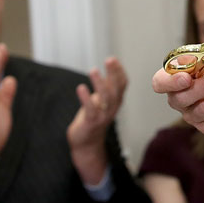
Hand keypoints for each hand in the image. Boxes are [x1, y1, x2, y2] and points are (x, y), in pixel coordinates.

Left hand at [67, 56, 126, 184]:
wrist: (87, 143)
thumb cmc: (93, 117)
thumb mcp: (102, 99)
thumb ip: (107, 85)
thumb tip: (111, 65)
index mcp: (116, 101)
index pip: (122, 84)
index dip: (119, 71)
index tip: (113, 59)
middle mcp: (112, 108)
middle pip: (116, 89)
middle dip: (113, 73)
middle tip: (109, 59)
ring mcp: (103, 116)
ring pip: (105, 98)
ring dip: (99, 83)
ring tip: (93, 70)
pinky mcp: (91, 123)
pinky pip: (90, 110)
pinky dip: (86, 99)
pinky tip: (81, 88)